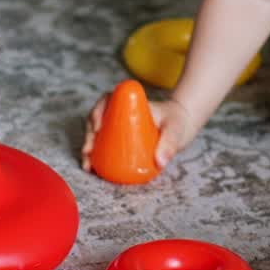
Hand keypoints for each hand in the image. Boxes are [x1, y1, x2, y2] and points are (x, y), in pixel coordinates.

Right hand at [80, 93, 198, 174]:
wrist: (182, 124)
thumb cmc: (177, 121)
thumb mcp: (175, 130)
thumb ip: (170, 143)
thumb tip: (160, 162)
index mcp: (129, 102)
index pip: (108, 99)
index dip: (98, 110)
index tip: (97, 126)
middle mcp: (120, 112)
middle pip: (97, 118)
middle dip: (88, 134)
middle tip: (88, 150)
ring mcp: (119, 125)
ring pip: (97, 132)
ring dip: (89, 147)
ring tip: (87, 165)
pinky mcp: (120, 138)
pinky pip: (104, 144)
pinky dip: (96, 155)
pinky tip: (93, 169)